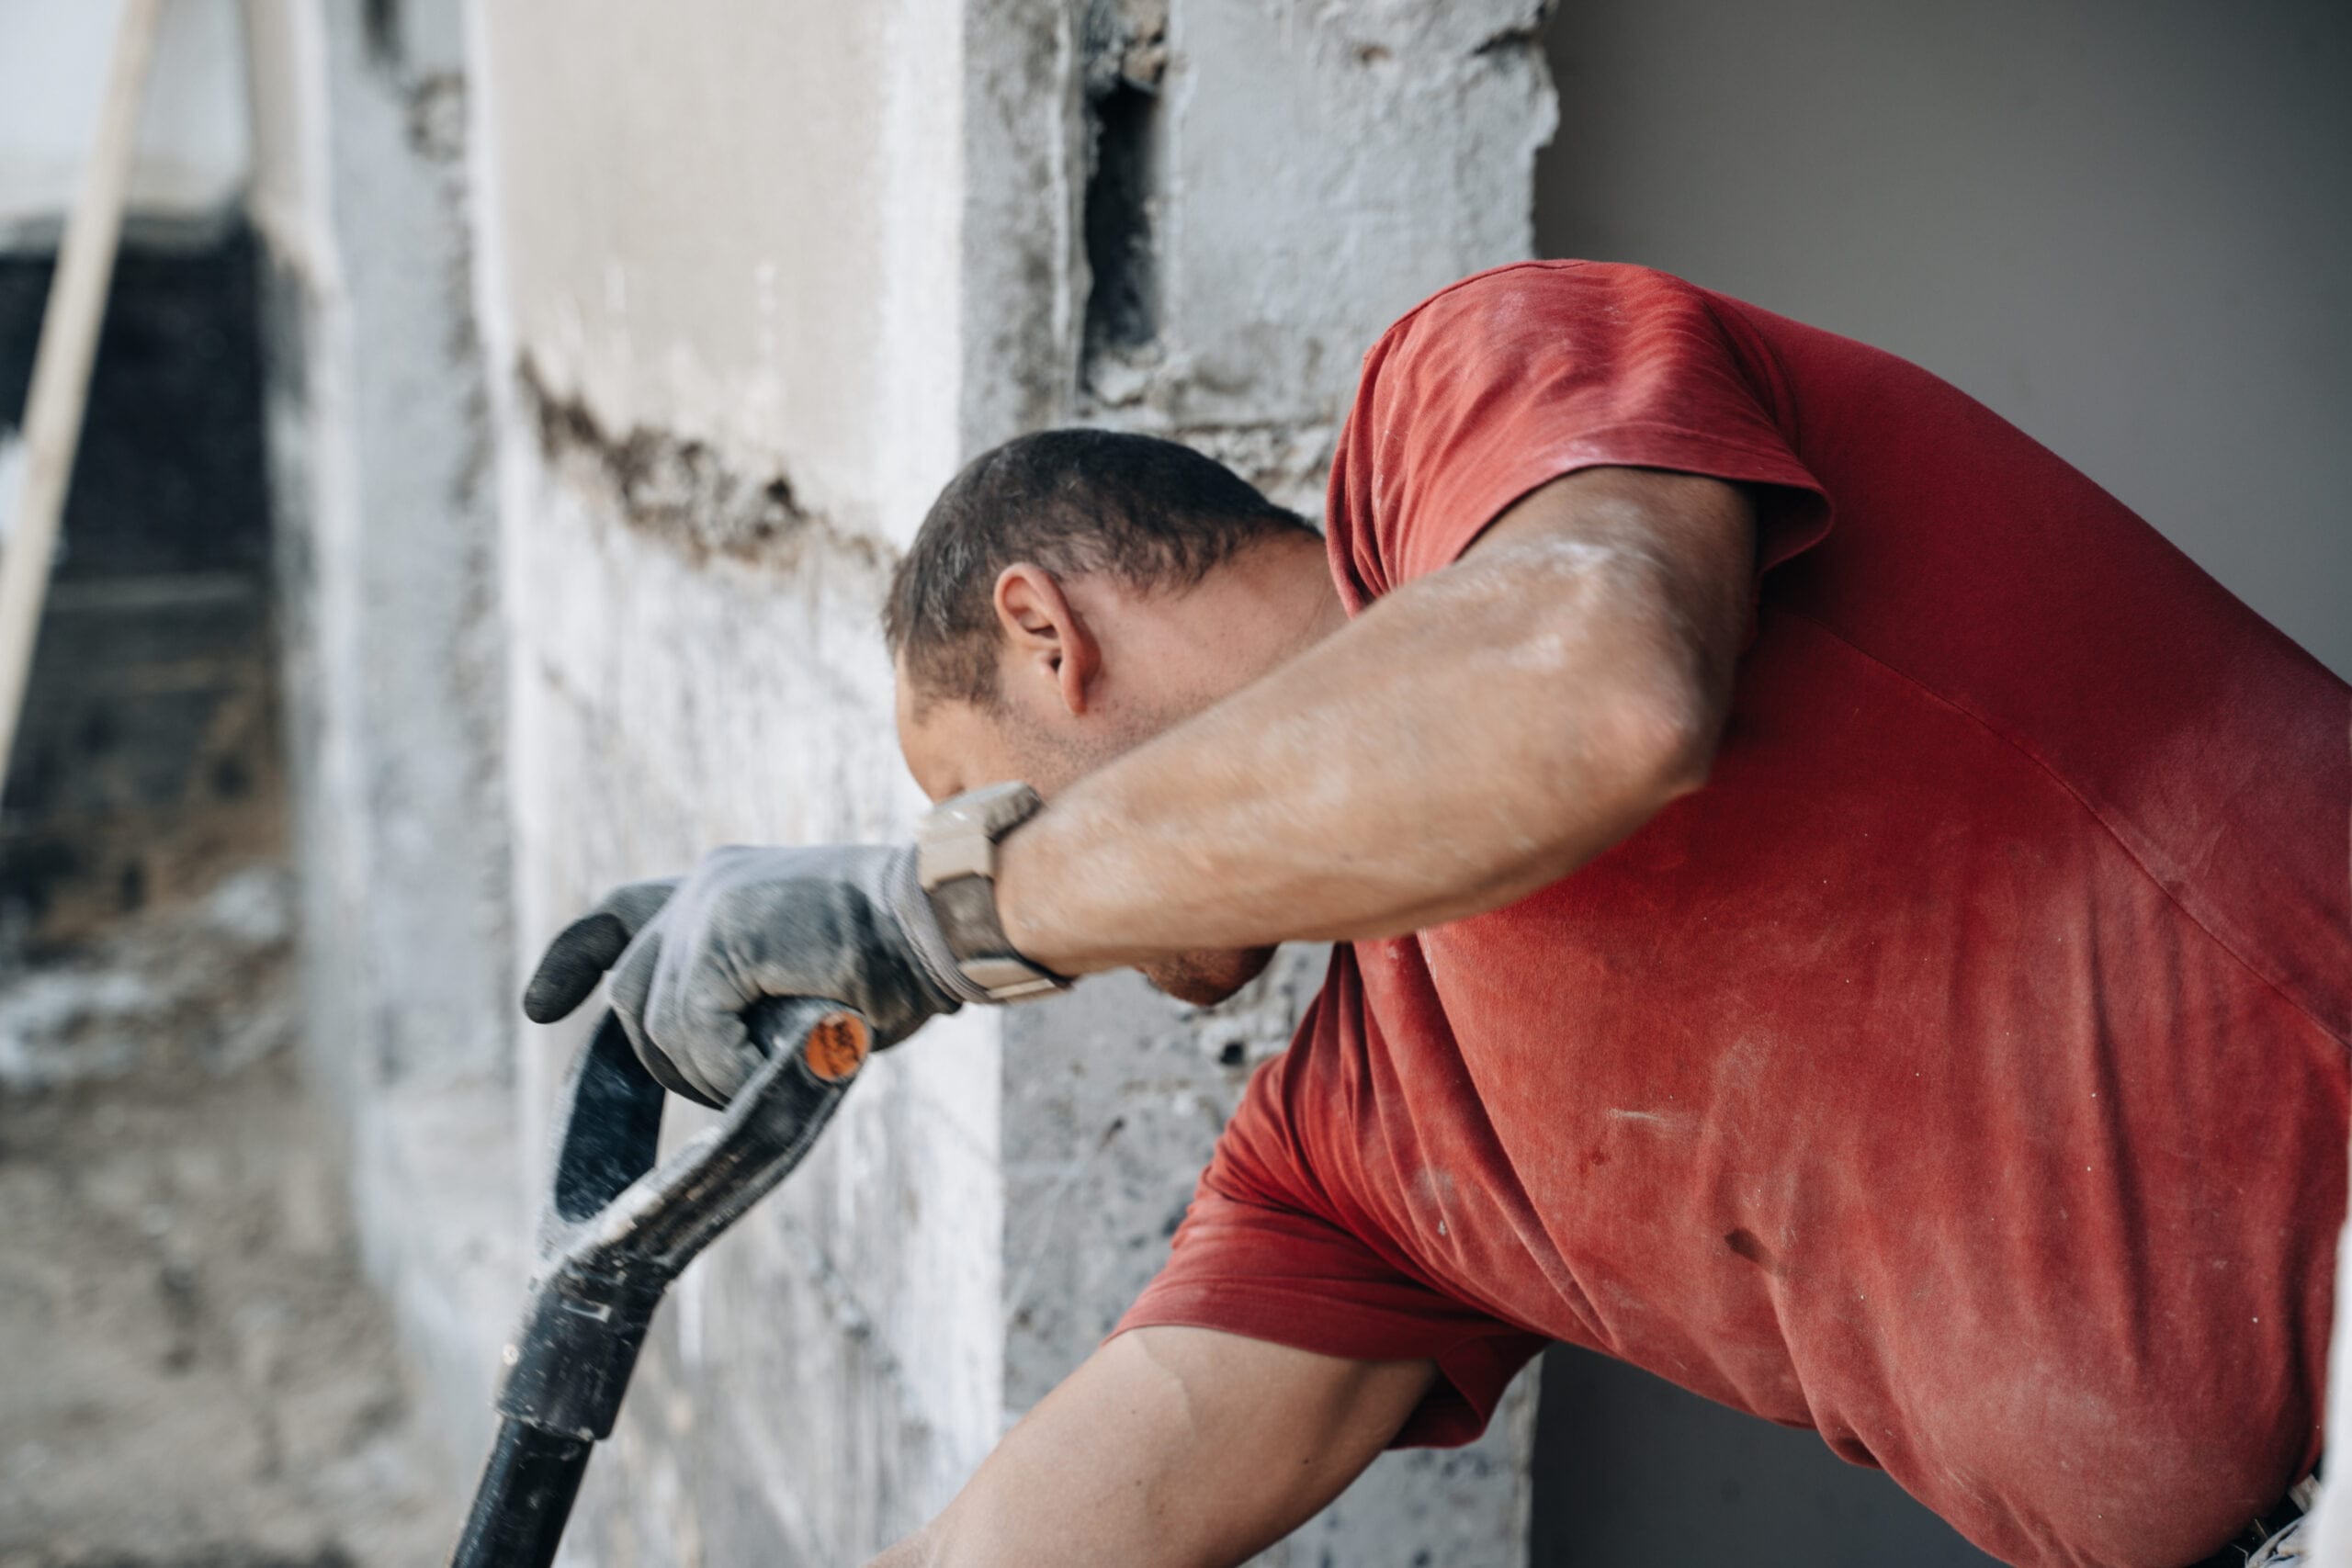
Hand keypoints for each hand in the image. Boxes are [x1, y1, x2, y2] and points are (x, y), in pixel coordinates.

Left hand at [522, 844, 983, 1105]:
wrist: (942, 918)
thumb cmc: (904, 956)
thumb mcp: (810, 972)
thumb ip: (748, 998)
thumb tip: (721, 1061)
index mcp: (722, 889)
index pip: (621, 916)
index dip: (575, 961)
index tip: (540, 1008)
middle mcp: (702, 888)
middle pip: (635, 994)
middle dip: (670, 1058)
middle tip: (741, 1078)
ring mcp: (706, 907)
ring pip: (655, 1024)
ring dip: (711, 1069)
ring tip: (782, 1060)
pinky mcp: (720, 934)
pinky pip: (692, 1031)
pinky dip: (731, 1066)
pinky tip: (783, 1059)